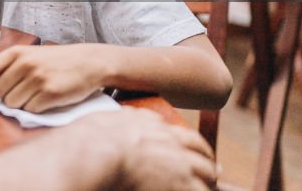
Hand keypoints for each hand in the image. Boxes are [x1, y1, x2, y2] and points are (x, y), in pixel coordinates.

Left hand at [0, 44, 108, 112]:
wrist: (89, 63)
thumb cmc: (57, 61)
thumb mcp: (30, 55)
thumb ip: (10, 67)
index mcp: (16, 53)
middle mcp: (24, 64)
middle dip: (8, 98)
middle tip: (24, 93)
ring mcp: (37, 78)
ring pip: (13, 104)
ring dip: (22, 104)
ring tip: (36, 95)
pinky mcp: (50, 93)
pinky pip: (30, 110)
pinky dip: (36, 109)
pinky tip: (46, 99)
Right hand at [76, 110, 216, 190]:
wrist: (95, 153)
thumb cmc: (90, 139)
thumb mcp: (106, 119)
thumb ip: (122, 119)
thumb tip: (124, 117)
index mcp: (151, 123)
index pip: (177, 131)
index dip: (189, 143)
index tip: (191, 151)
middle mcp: (169, 139)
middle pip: (199, 148)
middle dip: (207, 160)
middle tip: (211, 171)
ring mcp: (179, 161)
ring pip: (207, 171)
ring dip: (207, 180)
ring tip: (205, 188)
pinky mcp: (181, 182)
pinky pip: (200, 190)